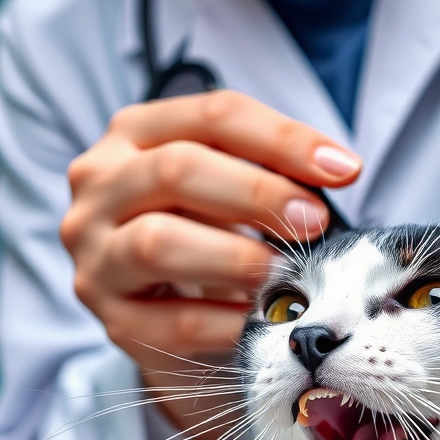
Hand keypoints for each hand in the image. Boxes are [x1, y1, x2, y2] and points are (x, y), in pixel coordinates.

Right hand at [60, 91, 361, 439]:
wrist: (164, 313)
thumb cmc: (205, 233)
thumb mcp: (226, 185)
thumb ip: (267, 169)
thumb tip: (337, 171)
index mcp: (132, 135)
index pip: (211, 117)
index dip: (283, 139)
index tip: (343, 169)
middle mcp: (99, 188)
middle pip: (176, 170)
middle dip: (258, 194)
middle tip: (314, 221)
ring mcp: (96, 256)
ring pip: (158, 243)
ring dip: (236, 258)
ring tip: (283, 272)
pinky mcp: (113, 320)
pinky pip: (174, 322)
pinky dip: (230, 321)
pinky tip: (265, 319)